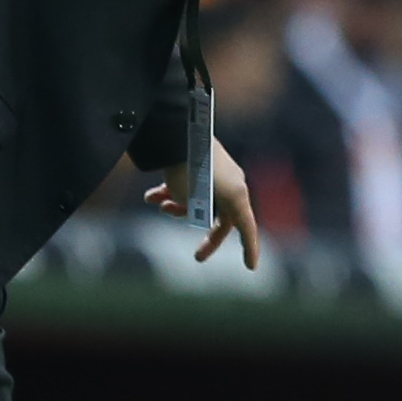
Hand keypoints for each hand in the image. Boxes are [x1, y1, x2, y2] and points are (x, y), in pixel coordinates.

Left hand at [144, 138, 259, 267]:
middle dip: (202, 232)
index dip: (250, 249)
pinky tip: (151, 196)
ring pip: (200, 199)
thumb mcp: (195, 200)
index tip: (251, 267)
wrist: (177, 133)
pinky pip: (190, 182)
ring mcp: (216, 170)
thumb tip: (189, 211)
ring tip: (160, 204)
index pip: (246, 227)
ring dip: (179, 207)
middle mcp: (231, 183)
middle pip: (220, 217)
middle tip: (196, 257)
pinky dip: (172, 190)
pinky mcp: (201, 160)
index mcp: (236, 194)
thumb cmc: (188, 171)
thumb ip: (199, 213)